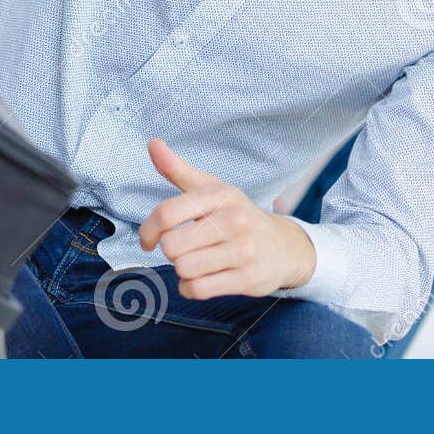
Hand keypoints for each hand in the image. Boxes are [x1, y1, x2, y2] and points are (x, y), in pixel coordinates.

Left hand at [137, 138, 315, 299]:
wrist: (286, 247)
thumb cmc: (238, 216)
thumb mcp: (212, 189)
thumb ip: (177, 169)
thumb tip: (153, 143)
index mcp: (220, 195)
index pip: (167, 213)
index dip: (148, 230)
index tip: (148, 239)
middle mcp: (233, 220)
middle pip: (172, 245)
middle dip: (171, 251)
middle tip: (186, 248)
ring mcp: (243, 250)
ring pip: (184, 269)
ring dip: (182, 270)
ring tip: (196, 262)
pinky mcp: (248, 279)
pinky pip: (198, 290)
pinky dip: (191, 288)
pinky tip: (201, 279)